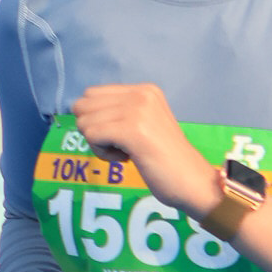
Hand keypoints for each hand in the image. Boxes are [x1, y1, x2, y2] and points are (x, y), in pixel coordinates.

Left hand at [73, 80, 222, 217]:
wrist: (193, 182)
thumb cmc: (167, 161)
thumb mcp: (144, 124)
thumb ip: (119, 113)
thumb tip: (78, 109)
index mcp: (144, 90)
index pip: (92, 94)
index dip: (96, 119)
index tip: (121, 137)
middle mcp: (140, 93)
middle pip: (84, 105)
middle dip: (94, 129)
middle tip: (120, 146)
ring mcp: (137, 110)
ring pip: (85, 122)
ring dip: (99, 144)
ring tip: (126, 153)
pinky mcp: (132, 130)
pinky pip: (92, 135)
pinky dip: (103, 153)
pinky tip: (125, 159)